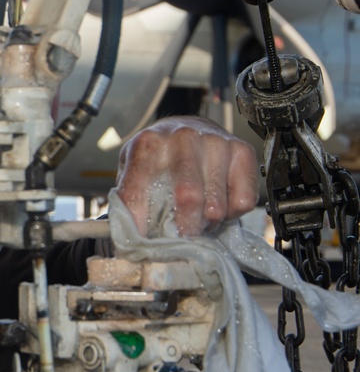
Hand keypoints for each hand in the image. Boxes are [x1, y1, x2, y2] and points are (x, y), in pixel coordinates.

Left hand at [116, 116, 258, 235]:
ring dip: (207, 224)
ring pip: (216, 207)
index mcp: (148, 144)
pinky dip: (231, 214)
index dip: (141, 226)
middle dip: (183, 230)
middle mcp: (183, 138)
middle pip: (187, 200)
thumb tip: (130, 238)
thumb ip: (129, 202)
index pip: (141, 195)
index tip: (144, 245)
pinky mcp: (243, 151)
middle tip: (179, 237)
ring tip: (197, 218)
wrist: (187, 127)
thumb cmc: (158, 157)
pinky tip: (219, 203)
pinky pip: (243, 201)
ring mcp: (215, 142)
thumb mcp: (132, 172)